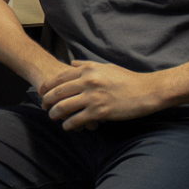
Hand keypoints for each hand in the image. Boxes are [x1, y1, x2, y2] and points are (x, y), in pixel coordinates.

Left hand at [39, 60, 158, 130]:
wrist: (147, 91)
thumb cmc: (127, 78)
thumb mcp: (105, 66)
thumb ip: (86, 65)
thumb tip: (71, 62)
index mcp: (88, 70)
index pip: (59, 78)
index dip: (47, 86)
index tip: (41, 92)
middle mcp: (88, 82)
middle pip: (58, 92)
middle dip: (47, 101)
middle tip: (44, 106)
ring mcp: (93, 97)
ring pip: (64, 107)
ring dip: (55, 114)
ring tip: (53, 117)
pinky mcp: (100, 112)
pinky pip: (77, 120)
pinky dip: (69, 124)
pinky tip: (67, 126)